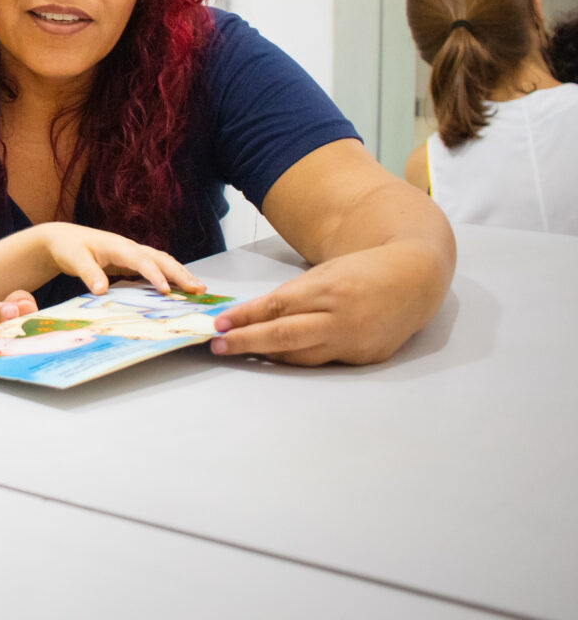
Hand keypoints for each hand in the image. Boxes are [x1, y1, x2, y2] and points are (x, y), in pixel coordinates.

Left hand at [40, 223, 203, 296]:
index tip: (166, 291)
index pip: (141, 260)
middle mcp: (129, 247)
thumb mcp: (74, 260)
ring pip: (162, 261)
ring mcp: (132, 253)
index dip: (155, 275)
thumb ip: (89, 273)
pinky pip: (155, 267)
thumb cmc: (69, 247)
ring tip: (198, 288)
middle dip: (180, 273)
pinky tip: (180, 288)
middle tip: (198, 288)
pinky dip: (170, 276)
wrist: (64, 239)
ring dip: (180, 273)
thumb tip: (101, 291)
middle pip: (160, 258)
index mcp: (117, 246)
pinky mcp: (131, 261)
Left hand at [210, 241, 446, 364]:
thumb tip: (251, 315)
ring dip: (267, 354)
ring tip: (240, 350)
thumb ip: (293, 296)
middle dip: (247, 342)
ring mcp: (354, 342)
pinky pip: (322, 362)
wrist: (415, 279)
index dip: (246, 317)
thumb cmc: (362, 271)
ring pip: (301, 355)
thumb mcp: (324, 274)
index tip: (219, 323)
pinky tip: (276, 356)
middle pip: (284, 336)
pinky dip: (297, 358)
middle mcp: (341, 318)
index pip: (277, 307)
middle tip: (218, 344)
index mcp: (328, 289)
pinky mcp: (365, 358)